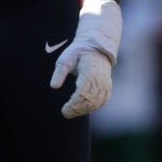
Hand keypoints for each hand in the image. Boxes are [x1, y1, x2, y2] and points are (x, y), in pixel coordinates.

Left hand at [49, 0, 121, 118]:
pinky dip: (91, 107)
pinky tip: (81, 109)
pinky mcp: (108, 88)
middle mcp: (100, 80)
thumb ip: (60, 72)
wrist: (96, 48)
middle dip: (77, 109)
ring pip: (96, 103)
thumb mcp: (66, 58)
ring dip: (83, 110)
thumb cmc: (78, 53)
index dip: (73, 104)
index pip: (83, 93)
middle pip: (89, 101)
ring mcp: (106, 85)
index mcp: (90, 72)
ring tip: (71, 111)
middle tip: (65, 113)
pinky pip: (101, 102)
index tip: (64, 110)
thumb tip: (53, 86)